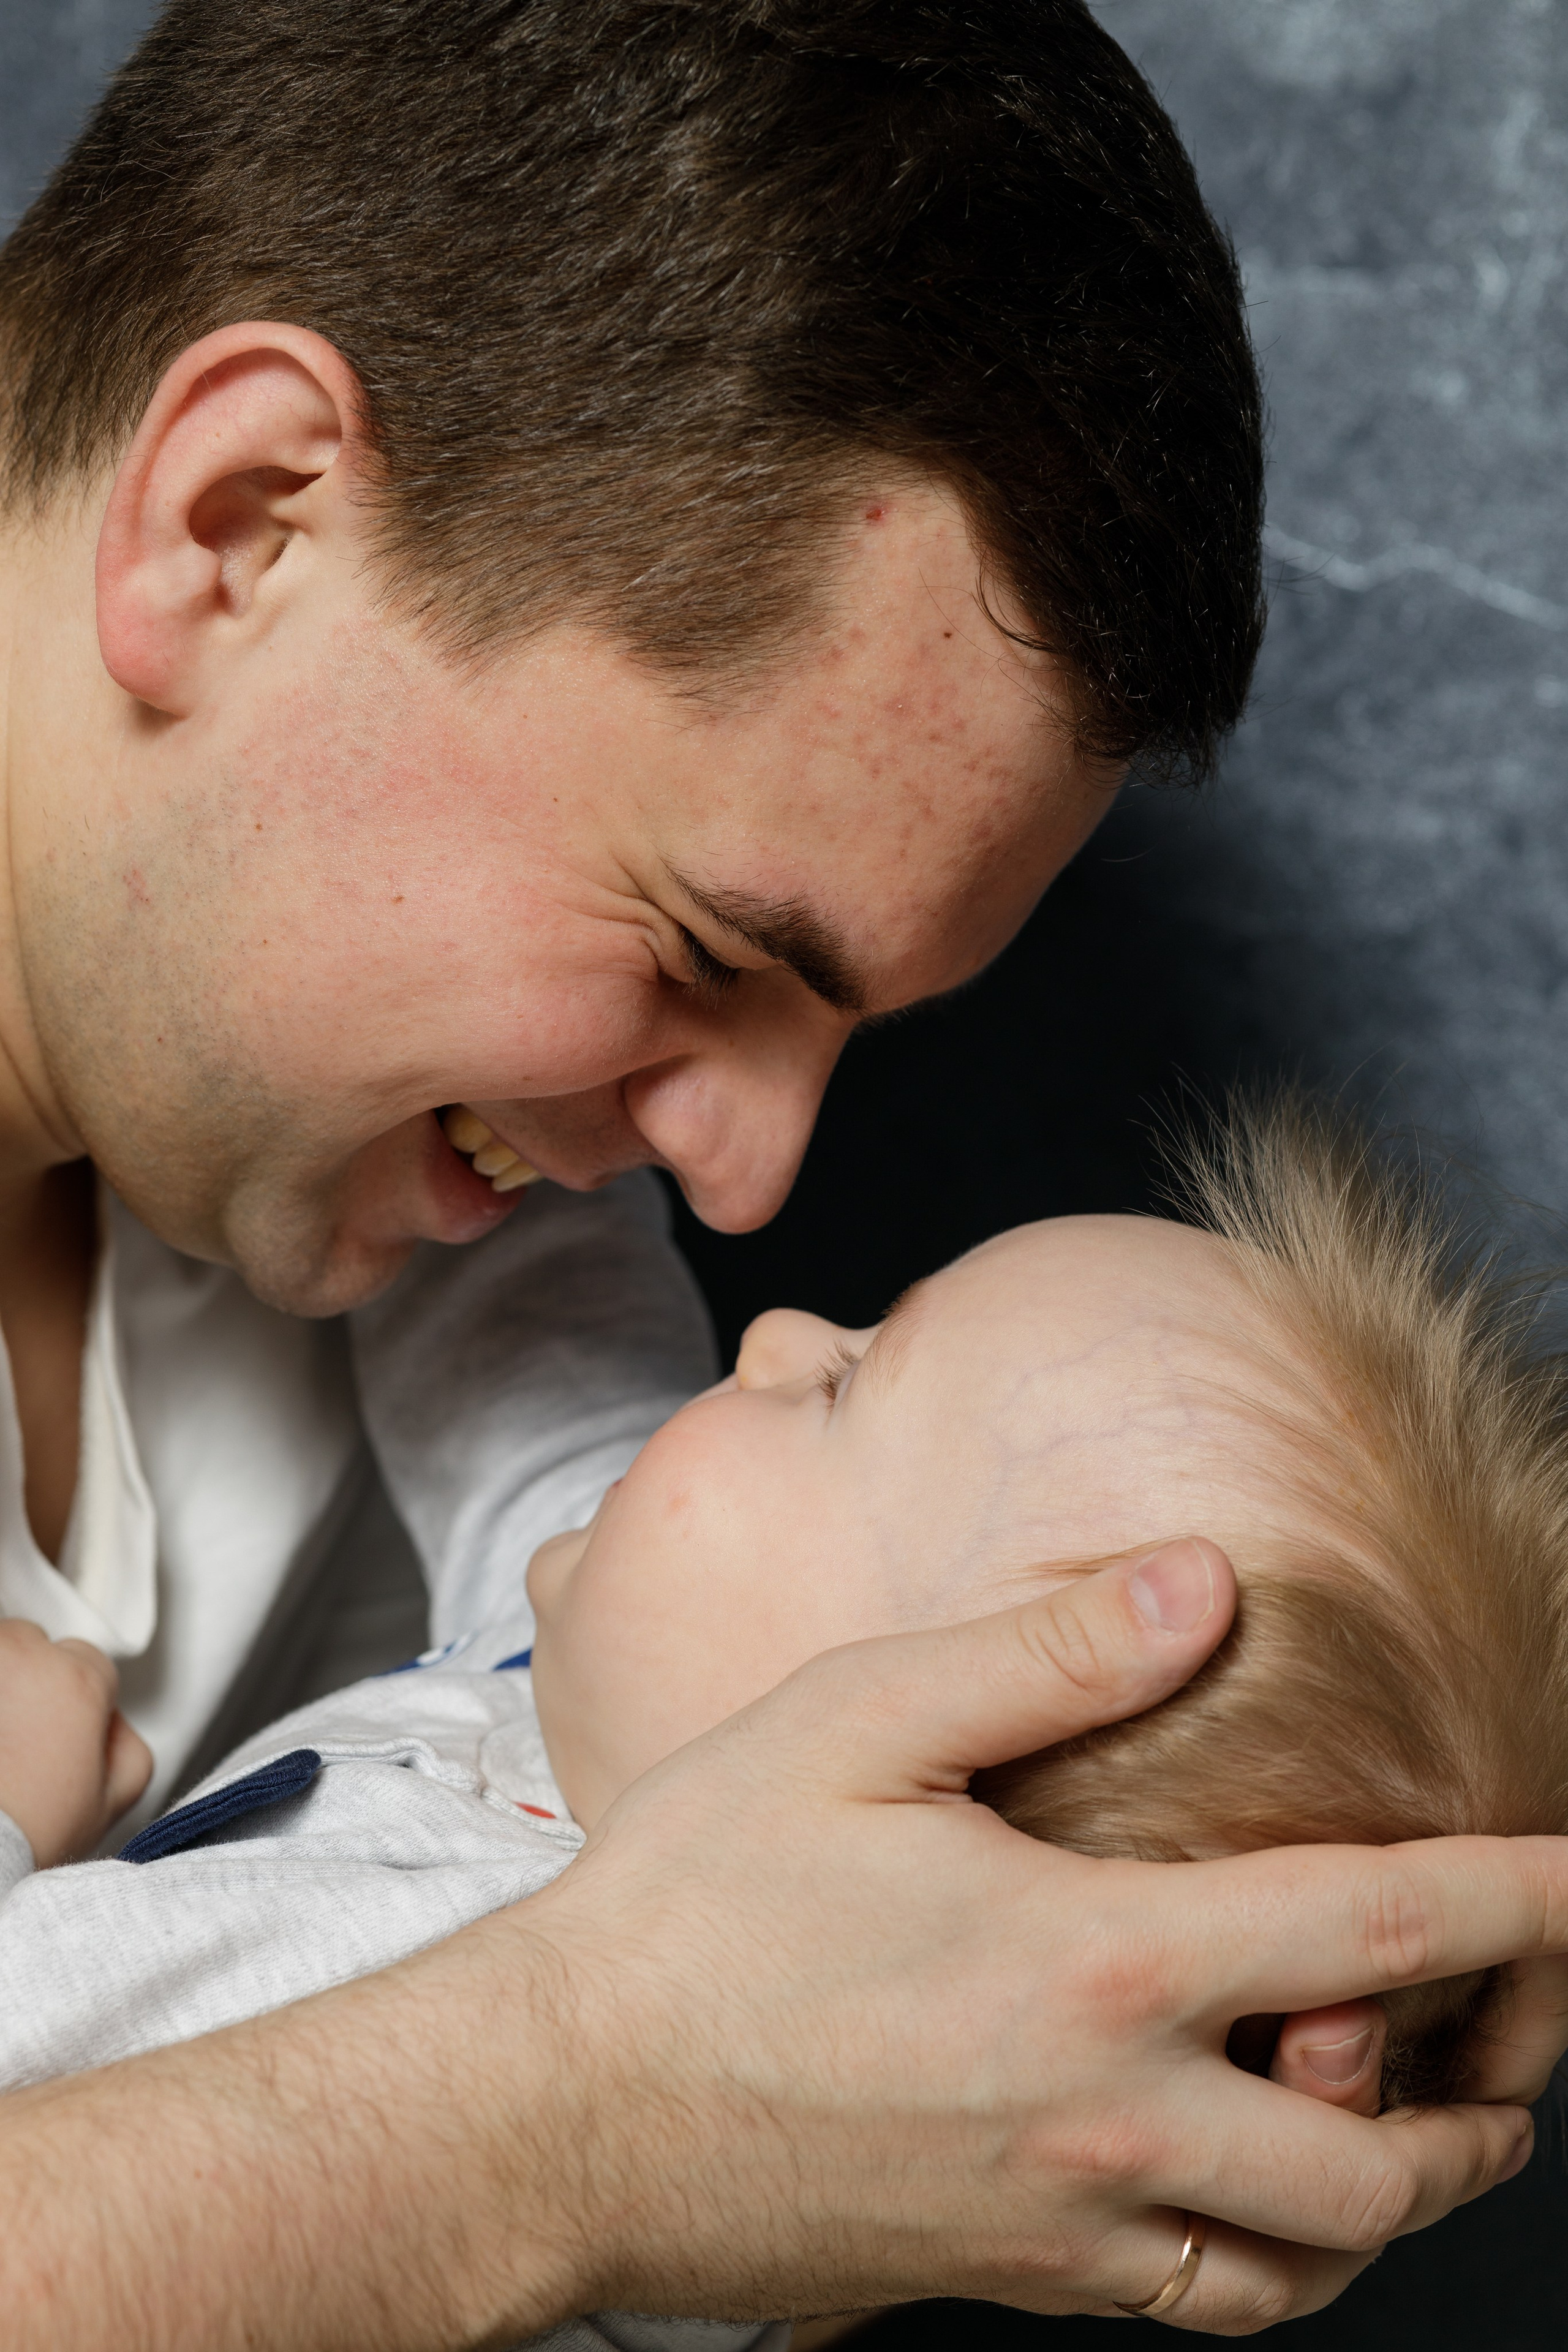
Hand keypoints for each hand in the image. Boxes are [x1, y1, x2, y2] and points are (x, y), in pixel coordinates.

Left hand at [0, 1620, 152, 1864]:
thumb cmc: (22, 1834)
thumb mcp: (114, 1803)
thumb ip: (132, 1747)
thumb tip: (113, 1725)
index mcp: (77, 1679)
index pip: (89, 1662)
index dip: (80, 1701)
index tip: (62, 1730)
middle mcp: (22, 1658)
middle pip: (33, 1646)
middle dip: (29, 1681)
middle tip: (19, 1737)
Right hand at [2, 1543, 1562, 2350]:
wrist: (560, 2109)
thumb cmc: (701, 1898)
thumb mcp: (855, 1721)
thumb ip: (1046, 1655)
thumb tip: (1206, 1589)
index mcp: (1094, 1965)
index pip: (1372, 1933)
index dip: (1514, 1904)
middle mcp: (1106, 2119)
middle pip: (1374, 2164)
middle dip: (1481, 2112)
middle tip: (1514, 2056)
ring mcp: (1054, 2224)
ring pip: (1297, 2272)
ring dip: (1382, 2208)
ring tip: (1402, 2138)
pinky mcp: (994, 2279)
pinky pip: (1186, 2314)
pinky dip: (1258, 2270)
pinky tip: (1233, 2197)